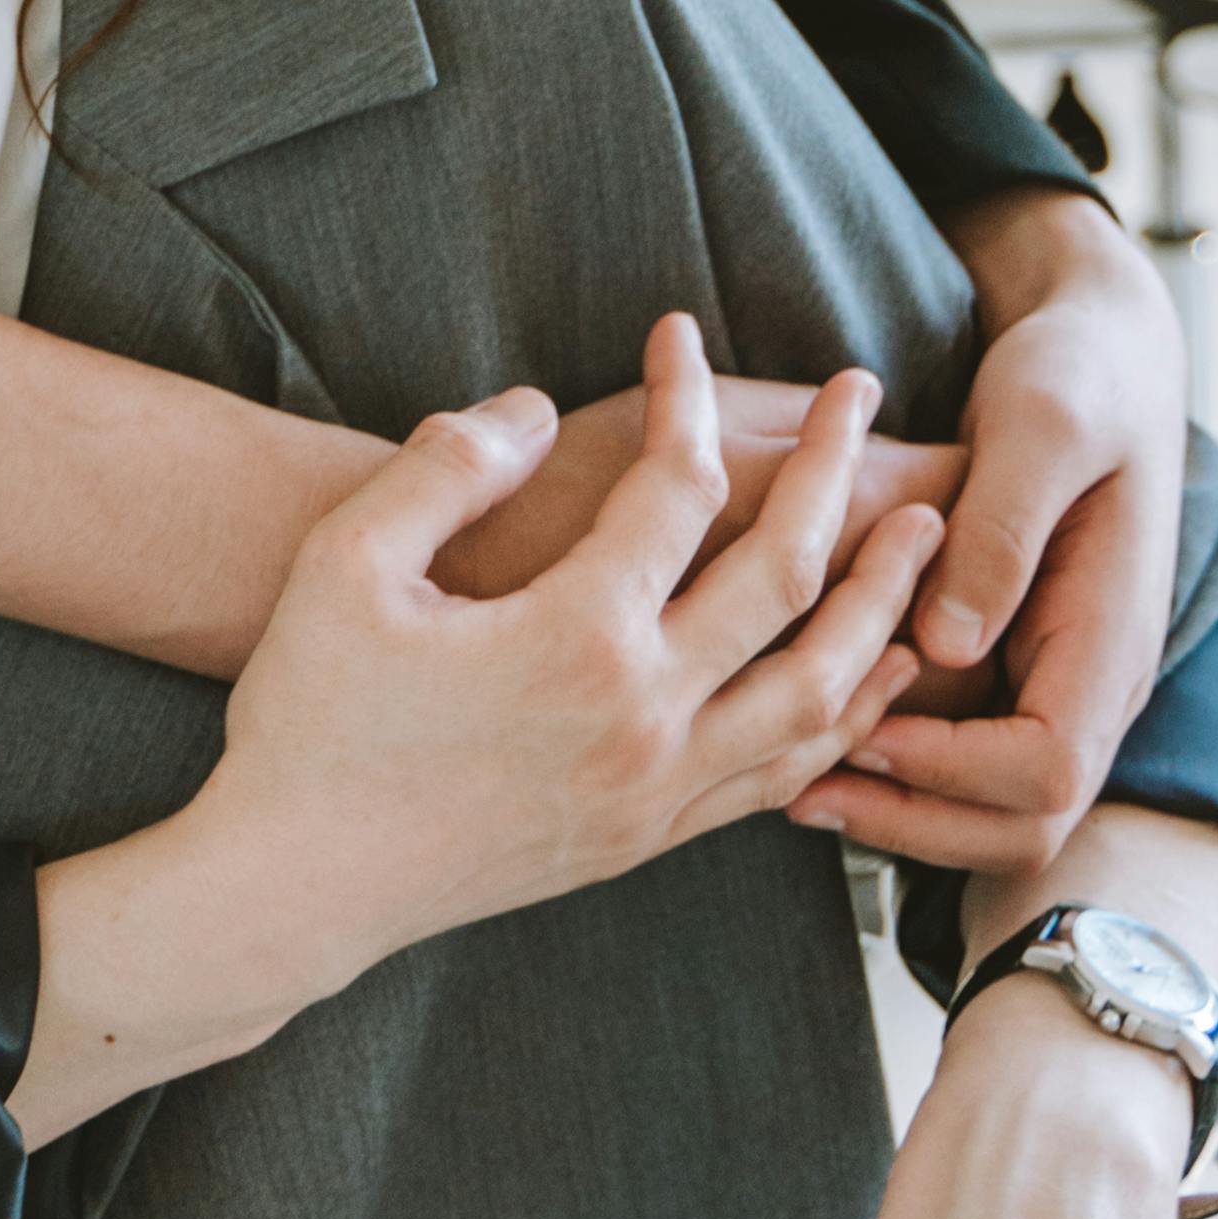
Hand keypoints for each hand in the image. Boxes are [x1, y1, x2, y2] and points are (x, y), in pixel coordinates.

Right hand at [11, 326, 943, 1138]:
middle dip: (838, 472)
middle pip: (788, 577)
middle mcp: (645, 717)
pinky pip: (784, 773)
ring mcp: (658, 789)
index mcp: (577, 637)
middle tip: (866, 395)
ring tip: (919, 537)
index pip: (676, 486)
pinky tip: (864, 677)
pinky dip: (844, 715)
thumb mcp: (347, 562)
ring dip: (879, 602)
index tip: (675, 332)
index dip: (684, 393)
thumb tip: (531, 408)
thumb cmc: (310, 715)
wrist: (298, 886)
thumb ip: (447, 466)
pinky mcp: (649, 841)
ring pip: (819, 690)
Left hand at [792, 200, 1184, 872]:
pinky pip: (969, 764)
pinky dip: (901, 771)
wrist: (1107, 354)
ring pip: (995, 814)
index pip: (1051, 772)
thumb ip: (1004, 529)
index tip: (861, 732)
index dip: (952, 771)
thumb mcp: (1042, 426)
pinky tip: (813, 739)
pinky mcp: (1019, 669)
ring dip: (902, 812)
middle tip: (803, 791)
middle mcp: (1094, 682)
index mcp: (1112, 635)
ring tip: (793, 784)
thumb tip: (950, 646)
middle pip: (1026, 824)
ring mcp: (1059, 683)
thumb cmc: (1076, 375)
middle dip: (917, 821)